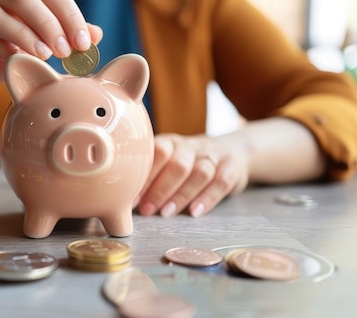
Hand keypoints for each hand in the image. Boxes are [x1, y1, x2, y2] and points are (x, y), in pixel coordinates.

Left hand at [135, 133, 249, 216]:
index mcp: (171, 142)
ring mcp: (213, 156)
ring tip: (166, 214)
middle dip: (160, 189)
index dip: (144, 176)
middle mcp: (191, 146)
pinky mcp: (231, 168)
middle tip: (147, 210)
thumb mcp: (169, 160)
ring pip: (200, 173)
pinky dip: (207, 198)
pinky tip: (194, 212)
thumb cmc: (188, 162)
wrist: (232, 150)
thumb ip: (150, 174)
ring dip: (181, 195)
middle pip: (178, 164)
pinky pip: (221, 182)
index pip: (157, 153)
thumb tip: (124, 199)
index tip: (131, 198)